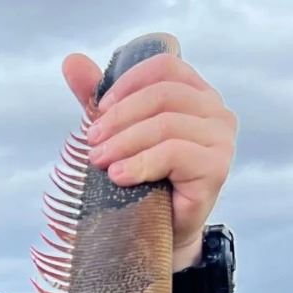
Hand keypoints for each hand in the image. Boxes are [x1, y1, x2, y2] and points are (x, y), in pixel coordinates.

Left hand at [61, 51, 236, 269]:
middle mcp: (216, 112)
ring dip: (125, 142)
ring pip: (166, 124)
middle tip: (91, 143)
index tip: (97, 111)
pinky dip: (141, 163)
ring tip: (100, 162)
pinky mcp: (216, 168)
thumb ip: (98, 97)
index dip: (128, 84)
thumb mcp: (116, 133)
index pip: (165, 67)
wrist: (158, 232)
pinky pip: (174, 153)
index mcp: (196, 94)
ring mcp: (221, 139)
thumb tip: (71, 61)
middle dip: (120, 117)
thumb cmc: (140, 180)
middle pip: (164, 94)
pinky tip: (119, 177)